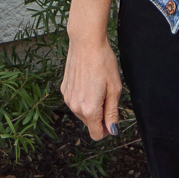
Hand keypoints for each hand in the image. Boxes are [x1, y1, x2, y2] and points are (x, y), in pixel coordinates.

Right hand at [61, 0, 121, 140]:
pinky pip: (75, 101)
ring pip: (82, 112)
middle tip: (108, 94)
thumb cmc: (103, 62)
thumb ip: (112, 112)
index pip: (96, 134)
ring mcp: (67, 98)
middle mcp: (75, 107)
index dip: (106, 130)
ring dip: (91, 105)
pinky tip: (88, 80)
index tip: (112, 119)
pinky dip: (83, 96)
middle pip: (90, 123)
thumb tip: (112, 130)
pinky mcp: (64, 89)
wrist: (86, 42)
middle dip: (100, 115)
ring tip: (98, 85)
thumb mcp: (115, 88)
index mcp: (89, 109)